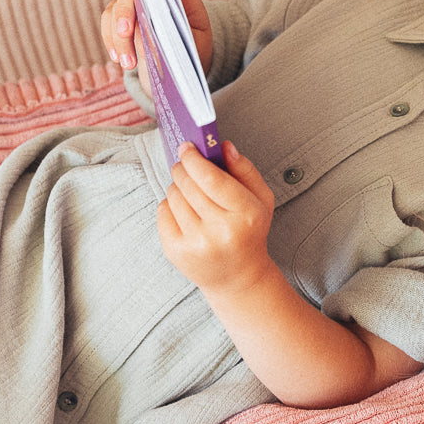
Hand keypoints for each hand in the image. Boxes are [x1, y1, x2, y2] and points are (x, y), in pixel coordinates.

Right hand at [100, 0, 213, 82]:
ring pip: (116, 9)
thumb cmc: (193, 43)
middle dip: (126, 12)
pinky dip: (111, 41)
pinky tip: (118, 59)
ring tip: (128, 64)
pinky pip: (108, 22)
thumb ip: (175, 35)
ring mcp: (133, 0)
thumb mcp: (195, 41)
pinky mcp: (120, 15)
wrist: (183, 56)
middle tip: (125, 34)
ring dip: (119, 37)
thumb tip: (147, 36)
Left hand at [157, 140, 275, 294]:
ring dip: (178, 187)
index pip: (211, 179)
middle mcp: (220, 231)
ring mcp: (196, 244)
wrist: (238, 277)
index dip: (194, 159)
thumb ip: (245, 169)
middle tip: (185, 164)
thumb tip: (223, 146)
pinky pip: (162, 212)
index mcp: (246, 215)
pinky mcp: (176, 252)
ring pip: (173, 196)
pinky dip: (170, 205)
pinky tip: (184, 212)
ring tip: (190, 193)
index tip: (187, 148)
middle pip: (188, 184)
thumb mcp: (260, 200)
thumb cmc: (249, 232)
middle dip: (183, 168)